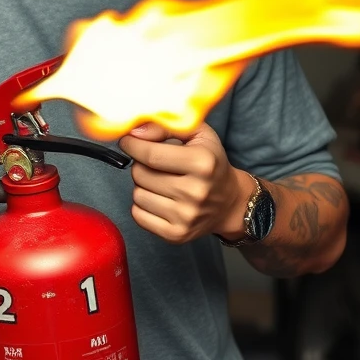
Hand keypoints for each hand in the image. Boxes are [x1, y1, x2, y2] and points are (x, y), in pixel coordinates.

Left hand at [119, 122, 255, 243]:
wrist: (230, 203)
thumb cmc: (210, 163)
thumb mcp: (197, 134)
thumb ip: (164, 125)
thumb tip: (134, 132)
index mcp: (203, 163)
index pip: (149, 154)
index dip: (132, 145)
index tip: (128, 141)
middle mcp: (196, 192)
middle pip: (140, 174)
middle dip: (140, 164)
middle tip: (155, 164)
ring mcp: (186, 216)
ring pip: (137, 194)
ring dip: (142, 185)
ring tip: (161, 182)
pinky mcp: (177, 234)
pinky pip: (138, 215)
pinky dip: (142, 205)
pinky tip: (159, 199)